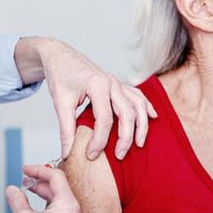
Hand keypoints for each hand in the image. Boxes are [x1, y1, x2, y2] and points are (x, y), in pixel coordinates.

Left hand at [14, 37, 157, 159]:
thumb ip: (66, 129)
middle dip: (126, 137)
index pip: (104, 119)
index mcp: (97, 85)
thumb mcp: (60, 102)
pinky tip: (152, 117)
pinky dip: (146, 107)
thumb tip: (67, 153)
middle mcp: (111, 82)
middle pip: (127, 113)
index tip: (91, 155)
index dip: (99, 140)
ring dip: (141, 125)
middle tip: (119, 156)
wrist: (60, 56)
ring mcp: (117, 83)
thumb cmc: (60, 75)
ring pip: (138, 104)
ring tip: (140, 144)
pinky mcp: (118, 85)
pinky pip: (137, 96)